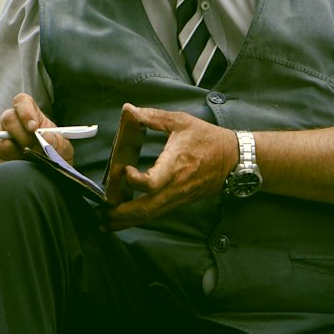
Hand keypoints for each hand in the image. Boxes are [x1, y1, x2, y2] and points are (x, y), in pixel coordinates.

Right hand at [0, 93, 73, 167]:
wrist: (44, 178)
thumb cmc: (52, 157)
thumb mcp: (62, 151)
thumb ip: (59, 143)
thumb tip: (47, 137)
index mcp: (29, 115)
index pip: (22, 102)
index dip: (26, 111)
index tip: (34, 127)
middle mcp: (10, 123)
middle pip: (8, 119)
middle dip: (23, 137)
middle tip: (35, 151)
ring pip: (1, 142)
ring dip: (17, 156)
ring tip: (30, 163)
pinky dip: (8, 167)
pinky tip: (19, 170)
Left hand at [106, 105, 235, 230]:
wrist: (233, 159)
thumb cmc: (207, 138)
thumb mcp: (180, 121)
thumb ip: (152, 117)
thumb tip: (129, 110)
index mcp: (175, 165)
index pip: (151, 184)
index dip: (134, 181)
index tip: (124, 170)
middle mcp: (175, 186)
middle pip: (145, 209)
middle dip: (121, 215)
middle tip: (100, 215)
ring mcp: (177, 197)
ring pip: (150, 215)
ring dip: (126, 221)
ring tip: (105, 223)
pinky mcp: (179, 201)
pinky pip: (156, 213)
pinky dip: (138, 217)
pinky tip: (124, 218)